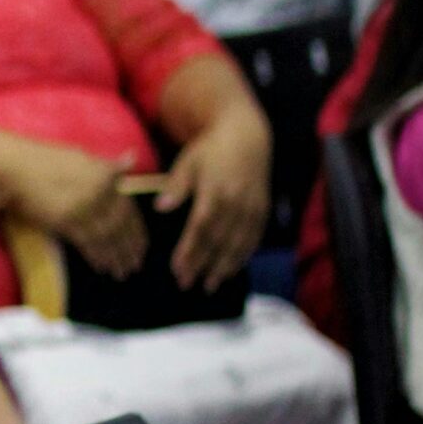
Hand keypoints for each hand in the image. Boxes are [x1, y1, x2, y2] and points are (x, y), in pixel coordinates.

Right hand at [5, 140, 145, 280]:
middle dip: (130, 248)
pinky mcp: (65, 220)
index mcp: (104, 174)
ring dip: (116, 256)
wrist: (16, 166)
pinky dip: (97, 256)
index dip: (137, 230)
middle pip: (121, 225)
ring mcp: (82, 206)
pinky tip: (102, 266)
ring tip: (121, 271)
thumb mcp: (81, 156)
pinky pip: (87, 242)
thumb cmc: (45, 159)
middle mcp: (98, 191)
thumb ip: (107, 165)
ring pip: (106, 236)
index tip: (142, 246)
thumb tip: (132, 157)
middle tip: (135, 264)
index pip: (129, 207)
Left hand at [160, 105, 269, 290]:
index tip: (177, 269)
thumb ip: (175, 187)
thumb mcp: (188, 162)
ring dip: (223, 267)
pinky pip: (253, 239)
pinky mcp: (262, 210)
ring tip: (209, 285)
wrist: (246, 138)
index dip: (189, 251)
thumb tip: (160, 208)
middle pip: (217, 241)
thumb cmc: (210, 150)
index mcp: (215, 191)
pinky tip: (231, 269)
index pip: (200, 228)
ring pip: (237, 244)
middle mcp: (236, 203)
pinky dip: (242, 257)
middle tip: (186, 283)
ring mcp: (252, 208)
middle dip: (202, 265)